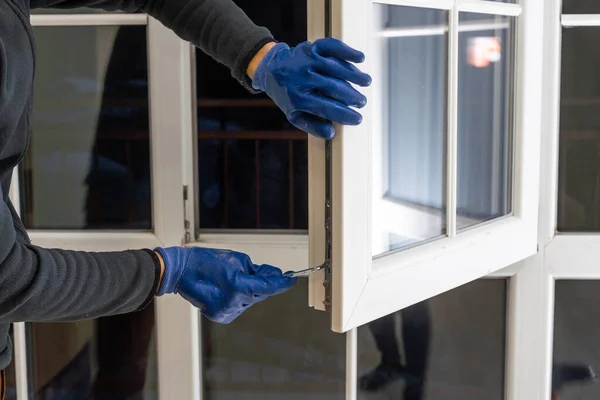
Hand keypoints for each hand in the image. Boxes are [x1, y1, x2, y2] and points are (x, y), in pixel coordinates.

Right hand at [155, 247, 296, 322]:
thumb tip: (272, 275)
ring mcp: (226, 312)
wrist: (180, 272)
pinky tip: (230, 288)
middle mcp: (233, 304)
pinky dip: (239, 297)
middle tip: (265, 270)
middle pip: (260, 294)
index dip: (282, 284)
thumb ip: (257, 269)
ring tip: (236, 277)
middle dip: (264, 283)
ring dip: (250, 290)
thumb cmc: (206, 260)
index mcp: (237, 287)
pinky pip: (239, 306)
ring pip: (250, 301)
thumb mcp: (236, 259)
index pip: (268, 287)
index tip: (292, 279)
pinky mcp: (221, 316)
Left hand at [251, 38, 371, 138]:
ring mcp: (307, 60)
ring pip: (336, 67)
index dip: (345, 114)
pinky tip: (360, 58)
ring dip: (355, 75)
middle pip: (334, 87)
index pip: (326, 108)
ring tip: (366, 83)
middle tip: (362, 102)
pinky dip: (347, 51)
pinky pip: (332, 47)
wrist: (272, 70)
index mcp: (297, 98)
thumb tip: (331, 133)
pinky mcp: (312, 47)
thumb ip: (312, 126)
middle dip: (352, 96)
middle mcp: (302, 77)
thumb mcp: (294, 115)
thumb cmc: (288, 96)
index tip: (358, 119)